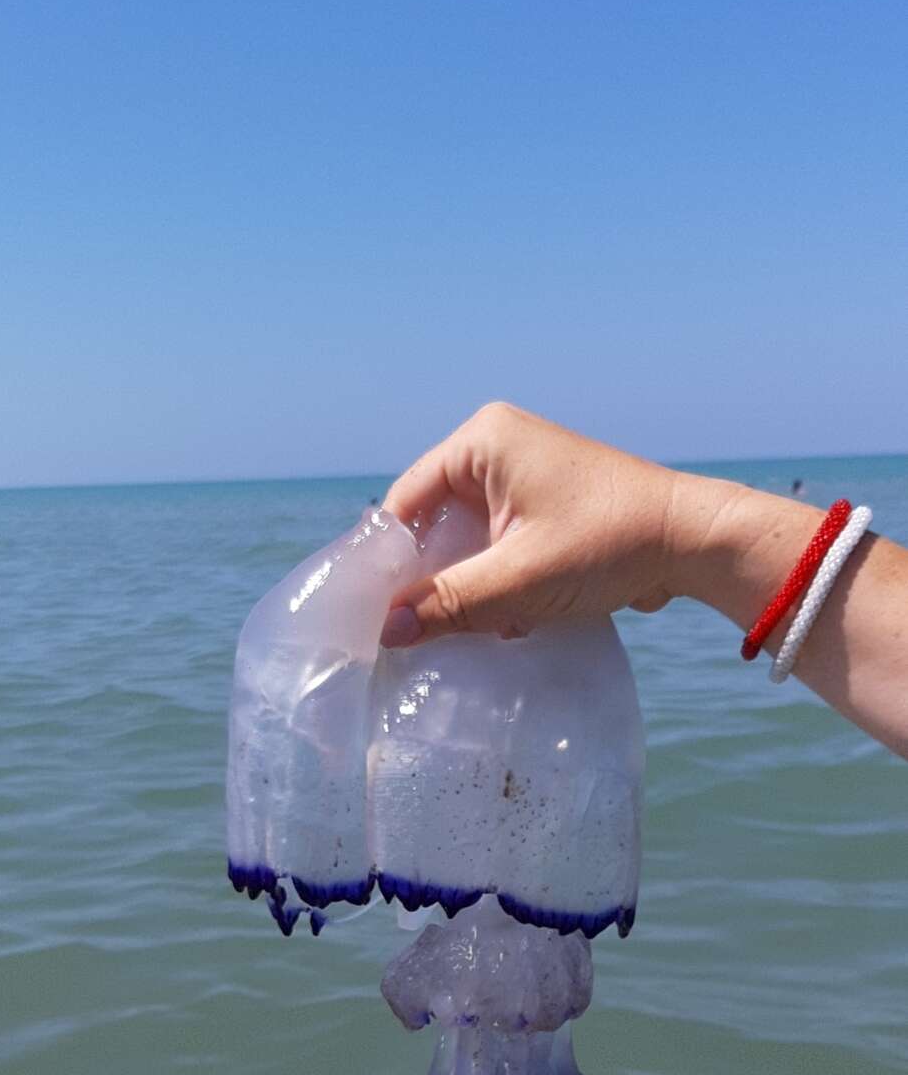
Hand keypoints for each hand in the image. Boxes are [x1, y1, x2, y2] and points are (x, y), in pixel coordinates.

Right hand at [380, 402, 680, 646]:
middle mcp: (497, 447)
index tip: (381, 614)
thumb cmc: (609, 544)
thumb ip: (448, 604)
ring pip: (468, 541)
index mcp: (482, 441)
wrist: (693, 542)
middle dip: (437, 579)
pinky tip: (510, 618)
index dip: (391, 561)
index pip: (406, 502)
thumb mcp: (519, 580)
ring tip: (481, 625)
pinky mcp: (545, 505)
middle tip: (425, 629)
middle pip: (435, 524)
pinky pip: (499, 545)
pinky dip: (498, 582)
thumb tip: (386, 633)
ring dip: (471, 587)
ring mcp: (523, 475)